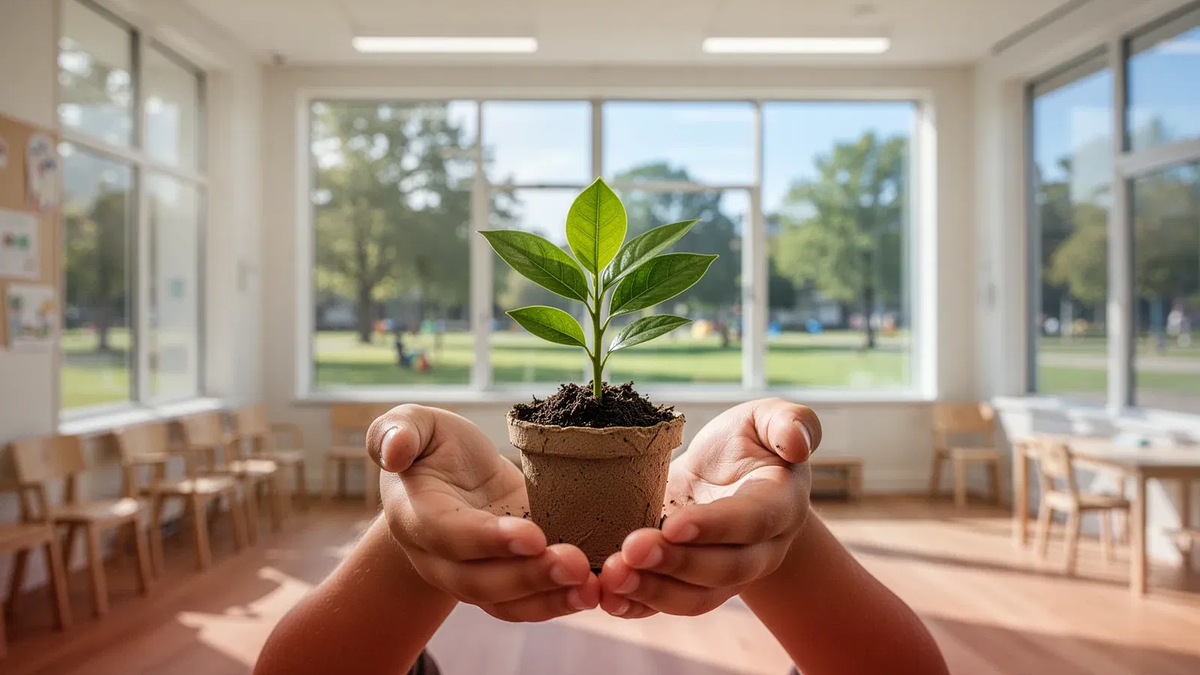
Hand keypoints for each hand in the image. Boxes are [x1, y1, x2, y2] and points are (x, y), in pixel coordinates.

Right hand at [367, 405, 599, 621]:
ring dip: (548, 598)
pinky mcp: (503, 583)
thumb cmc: (433, 446)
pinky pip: (525, 605)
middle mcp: (439, 558)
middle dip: (528, 576)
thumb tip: (394, 450)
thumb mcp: (414, 424)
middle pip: (478, 580)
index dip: (489, 539)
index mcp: (415, 516)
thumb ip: (397, 431)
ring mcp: (470, 577)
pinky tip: (592, 592)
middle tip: (575, 564)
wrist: (449, 479)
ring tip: (589, 588)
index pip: (448, 535)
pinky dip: (557, 603)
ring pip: (504, 602)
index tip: (534, 534)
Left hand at [597, 398, 819, 617]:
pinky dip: (637, 607)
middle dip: (676, 563)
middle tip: (631, 550)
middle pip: (723, 569)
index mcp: (780, 505)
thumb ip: (788, 421)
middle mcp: (759, 551)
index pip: (752, 522)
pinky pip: (667, 606)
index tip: (673, 524)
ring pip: (695, 597)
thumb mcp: (765, 419)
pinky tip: (607, 598)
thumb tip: (797, 442)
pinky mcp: (690, 585)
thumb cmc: (746, 443)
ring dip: (652, 591)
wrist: (726, 478)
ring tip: (612, 578)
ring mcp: (725, 575)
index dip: (715, 526)